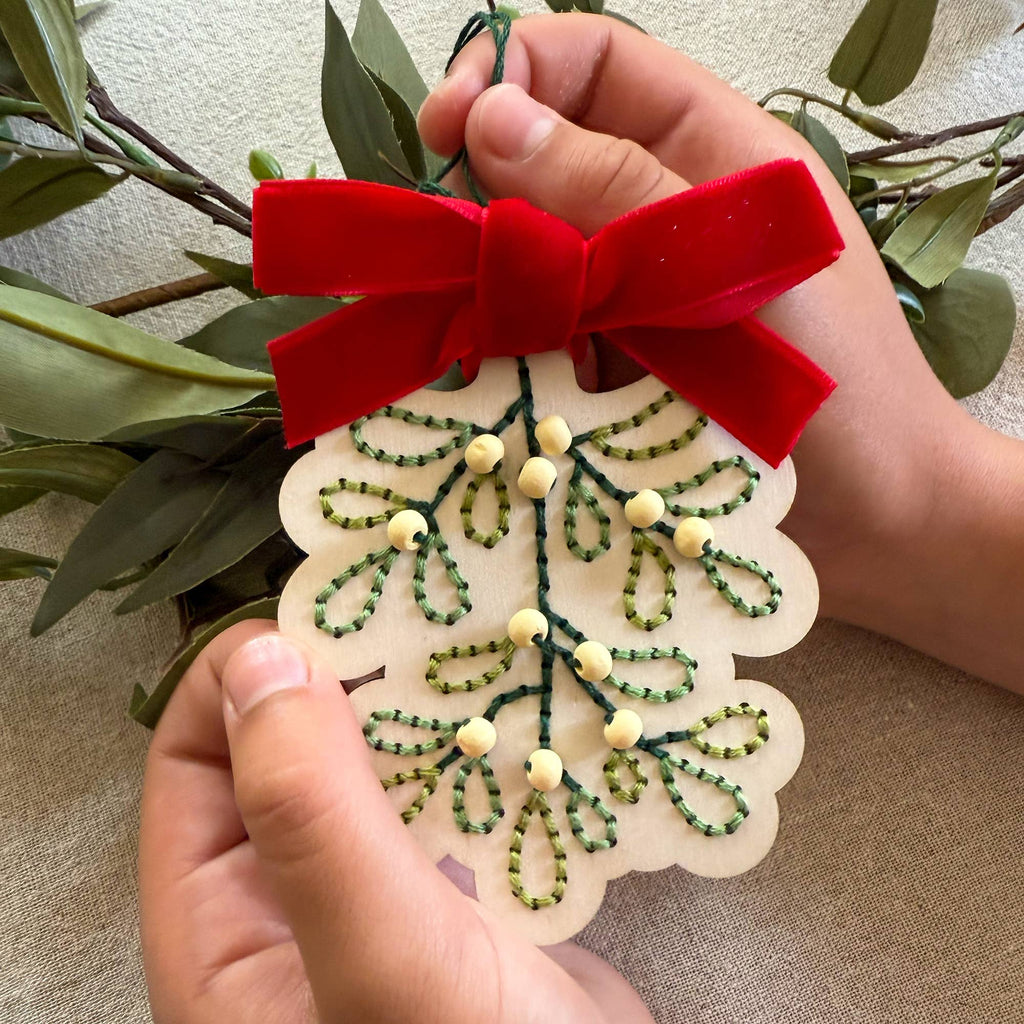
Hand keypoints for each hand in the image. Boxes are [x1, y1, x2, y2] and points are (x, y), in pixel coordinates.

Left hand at [139, 622, 654, 1022]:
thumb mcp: (383, 960)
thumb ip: (310, 821)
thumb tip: (261, 662)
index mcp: (223, 935)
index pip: (191, 766)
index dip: (237, 681)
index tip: (319, 616)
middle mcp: (291, 909)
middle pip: (284, 752)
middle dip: (336, 676)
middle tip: (404, 607)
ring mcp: (378, 898)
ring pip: (368, 765)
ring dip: (409, 704)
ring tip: (463, 637)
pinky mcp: (456, 893)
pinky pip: (442, 793)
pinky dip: (468, 744)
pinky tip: (511, 706)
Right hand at [417, 13, 1023, 688]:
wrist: (874, 523)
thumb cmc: (837, 387)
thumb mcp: (729, 269)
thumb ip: (614, 191)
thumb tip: (492, 118)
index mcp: (706, 150)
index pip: (589, 64)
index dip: (508, 71)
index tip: (442, 130)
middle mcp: (658, 213)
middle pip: (540, 160)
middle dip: (484, 196)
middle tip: (451, 251)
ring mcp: (630, 295)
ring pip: (527, 259)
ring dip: (498, 292)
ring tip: (494, 339)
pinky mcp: (612, 370)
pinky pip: (536, 340)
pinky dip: (514, 358)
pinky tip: (515, 389)